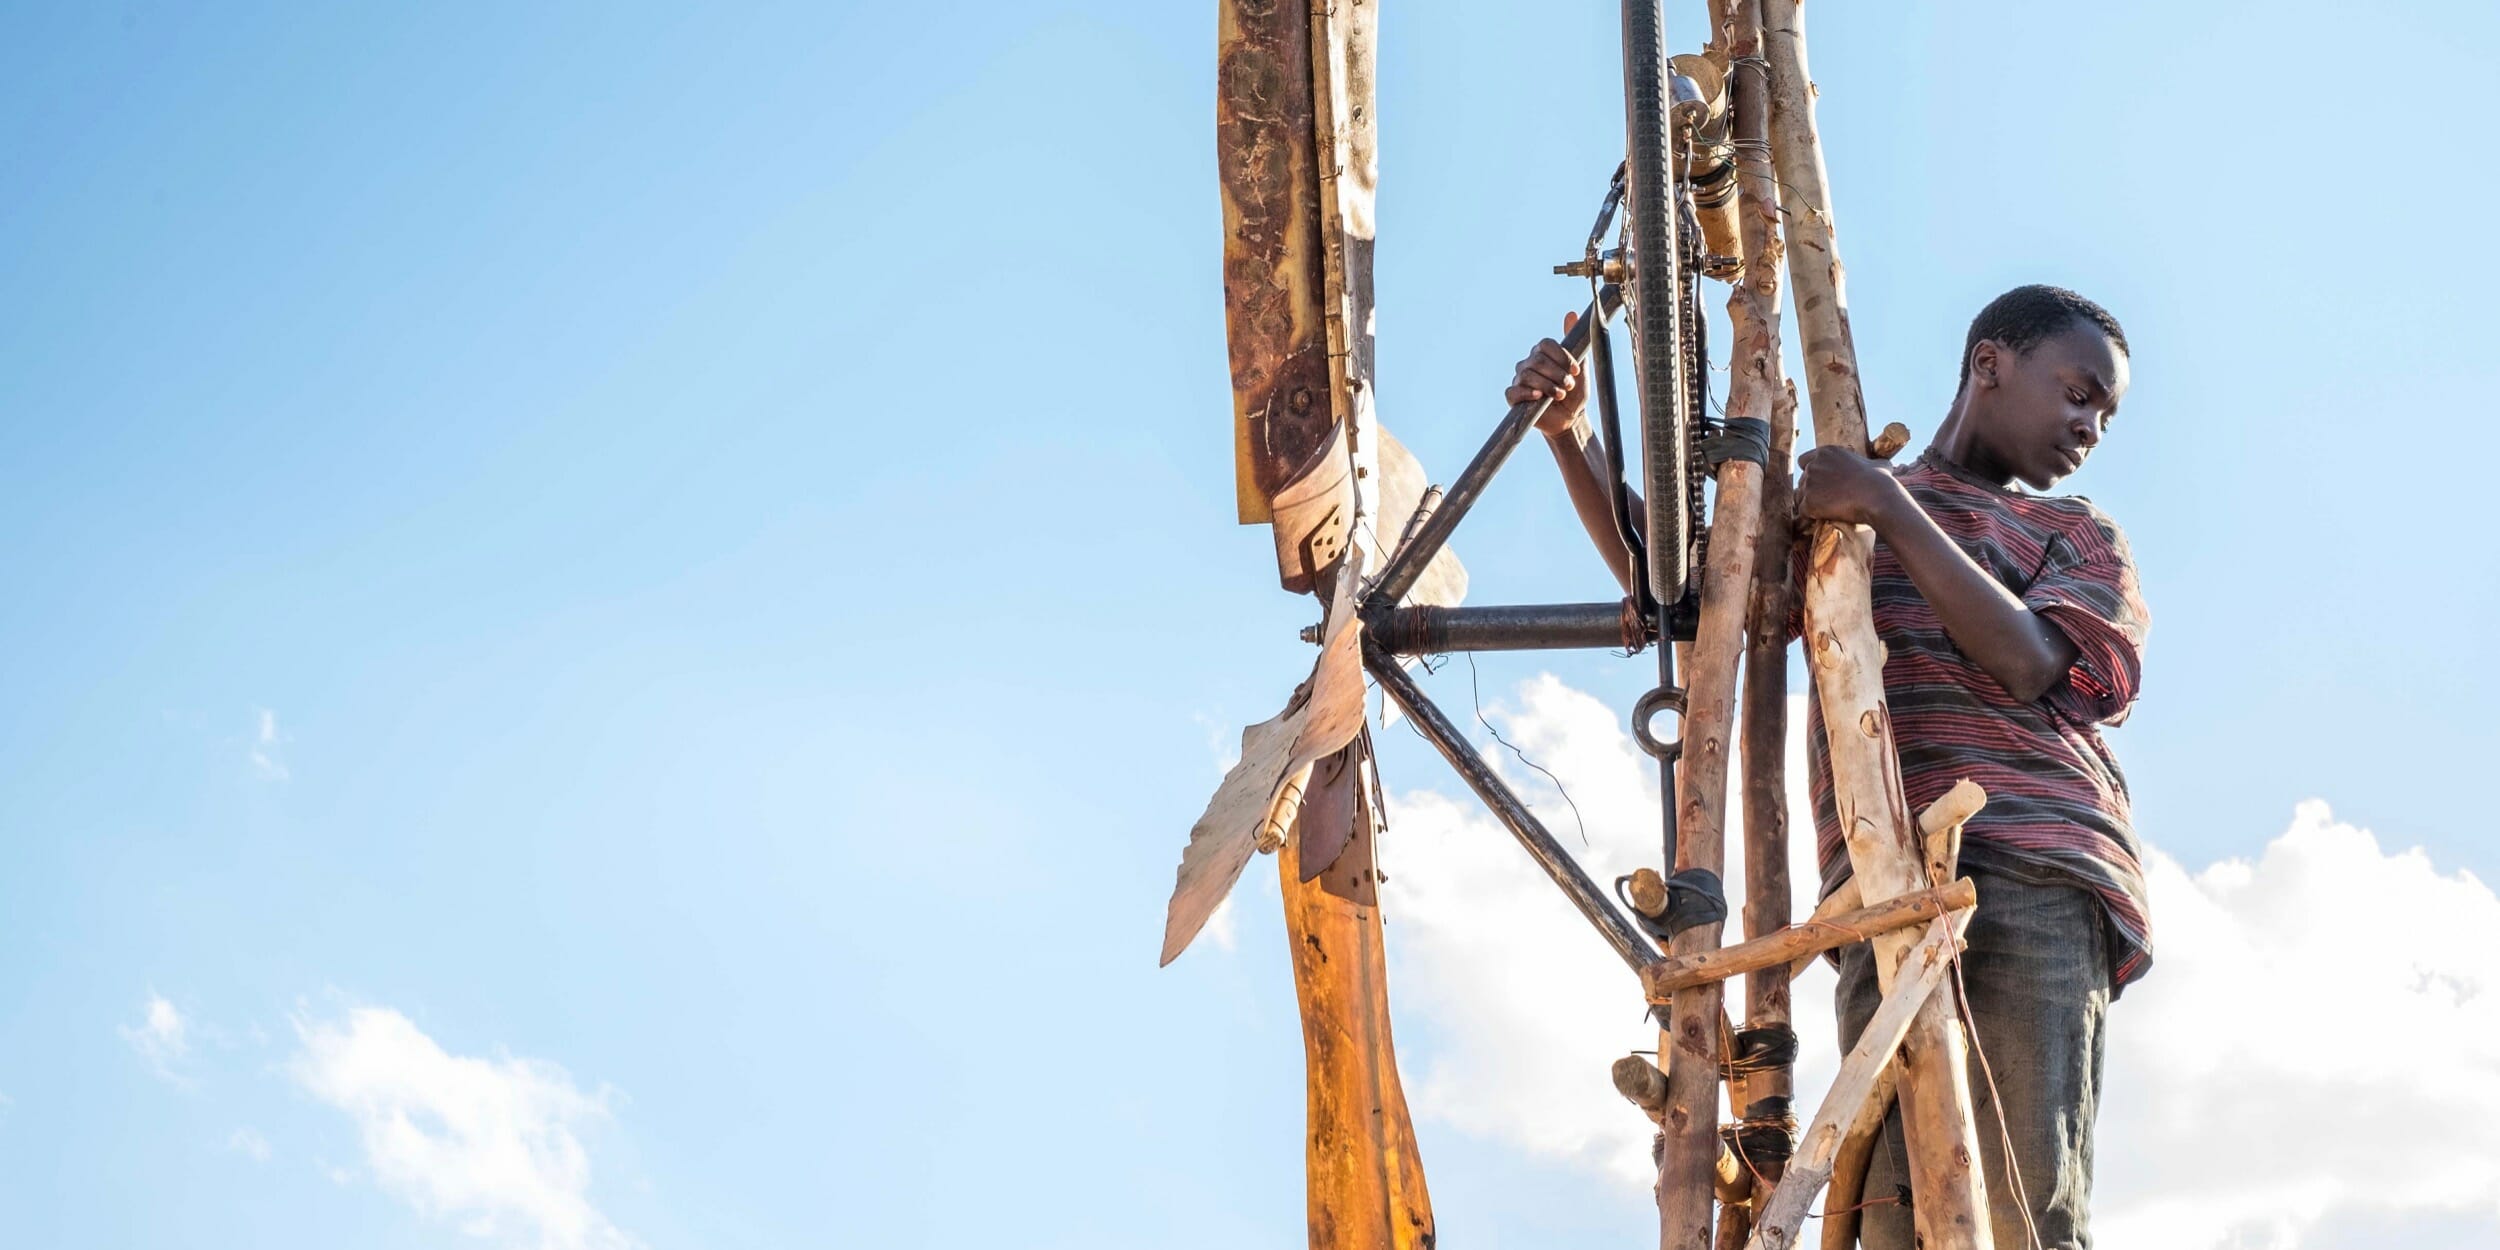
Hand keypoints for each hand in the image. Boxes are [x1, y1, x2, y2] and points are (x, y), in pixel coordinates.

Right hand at [1509, 311, 1585, 434]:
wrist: (1570, 418)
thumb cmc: (1574, 392)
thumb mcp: (1580, 367)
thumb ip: (1574, 343)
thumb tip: (1571, 313)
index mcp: (1542, 353)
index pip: (1545, 344)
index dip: (1561, 356)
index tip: (1575, 371)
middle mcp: (1528, 363)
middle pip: (1537, 360)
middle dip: (1557, 373)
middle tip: (1569, 385)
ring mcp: (1519, 380)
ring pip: (1527, 375)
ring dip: (1547, 385)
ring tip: (1560, 395)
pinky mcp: (1513, 397)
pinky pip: (1514, 390)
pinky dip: (1527, 393)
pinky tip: (1539, 397)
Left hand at [1796, 444, 1908, 528]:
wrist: (1877, 497)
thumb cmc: (1880, 481)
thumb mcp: (1879, 464)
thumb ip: (1872, 463)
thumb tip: (1884, 465)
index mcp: (1826, 452)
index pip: (1804, 461)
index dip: (1811, 472)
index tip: (1821, 482)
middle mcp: (1813, 465)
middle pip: (1802, 479)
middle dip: (1812, 489)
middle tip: (1827, 499)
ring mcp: (1809, 483)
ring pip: (1800, 495)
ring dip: (1809, 502)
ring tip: (1827, 509)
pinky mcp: (1808, 502)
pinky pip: (1803, 510)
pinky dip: (1811, 515)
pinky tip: (1825, 516)